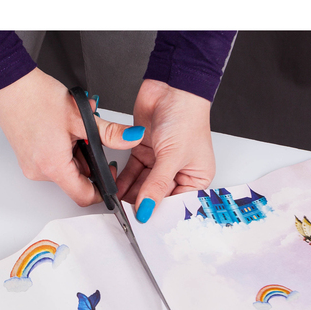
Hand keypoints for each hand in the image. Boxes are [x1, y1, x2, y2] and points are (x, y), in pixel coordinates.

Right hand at [0, 68, 146, 206]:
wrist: (9, 85)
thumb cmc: (36, 98)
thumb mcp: (81, 116)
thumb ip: (110, 133)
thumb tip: (131, 138)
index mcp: (53, 166)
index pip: (83, 196)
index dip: (102, 189)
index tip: (110, 175)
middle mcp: (39, 171)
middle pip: (75, 180)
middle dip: (88, 160)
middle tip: (89, 136)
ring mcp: (30, 166)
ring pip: (64, 169)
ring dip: (75, 152)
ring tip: (72, 127)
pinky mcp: (26, 158)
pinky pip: (51, 162)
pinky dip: (62, 149)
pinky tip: (60, 129)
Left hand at [116, 79, 215, 221]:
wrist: (172, 86)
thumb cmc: (186, 116)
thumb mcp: (172, 156)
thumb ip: (156, 185)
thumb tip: (146, 210)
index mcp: (196, 177)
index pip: (176, 204)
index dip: (159, 213)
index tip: (142, 223)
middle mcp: (178, 172)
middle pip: (156, 196)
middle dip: (141, 204)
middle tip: (125, 216)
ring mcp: (160, 162)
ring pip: (141, 186)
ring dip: (129, 193)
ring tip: (116, 204)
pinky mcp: (144, 152)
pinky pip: (132, 172)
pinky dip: (122, 180)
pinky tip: (114, 189)